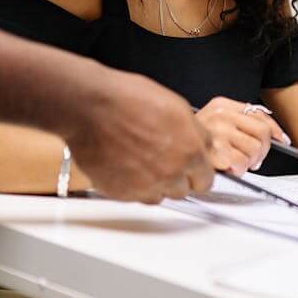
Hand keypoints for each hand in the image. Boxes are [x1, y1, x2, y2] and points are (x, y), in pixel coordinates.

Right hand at [66, 68, 213, 203]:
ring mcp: (145, 186)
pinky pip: (134, 197)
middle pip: (183, 191)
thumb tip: (206, 146)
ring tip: (142, 161)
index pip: (206, 180)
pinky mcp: (121, 193)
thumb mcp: (178, 107)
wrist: (91, 108)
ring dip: (156, 184)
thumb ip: (197, 134)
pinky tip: (126, 165)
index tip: (193, 171)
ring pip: (159, 196)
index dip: (198, 173)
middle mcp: (170, 174)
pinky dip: (133, 186)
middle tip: (164, 160)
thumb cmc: (129, 100)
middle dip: (177, 178)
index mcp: (190, 152)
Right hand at [192, 98, 288, 175]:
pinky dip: (238, 170)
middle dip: (262, 150)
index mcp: (222, 105)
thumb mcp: (213, 120)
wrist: (159, 140)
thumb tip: (273, 135)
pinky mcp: (214, 152)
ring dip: (248, 162)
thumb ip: (238, 123)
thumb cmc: (187, 138)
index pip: (260, 115)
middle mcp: (221, 115)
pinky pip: (241, 163)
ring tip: (234, 163)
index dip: (274, 131)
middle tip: (253, 159)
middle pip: (262, 133)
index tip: (282, 140)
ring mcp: (217, 133)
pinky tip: (227, 167)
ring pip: (254, 150)